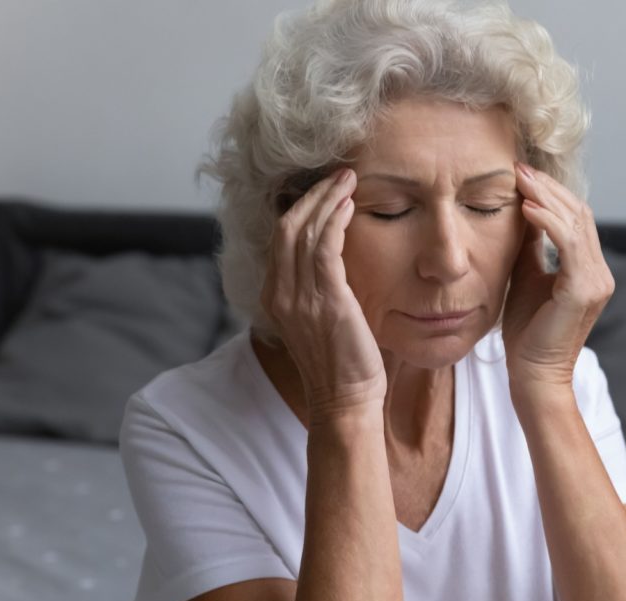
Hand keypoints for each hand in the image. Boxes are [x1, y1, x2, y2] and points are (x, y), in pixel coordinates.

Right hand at [260, 167, 386, 417]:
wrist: (345, 401)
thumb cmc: (342, 364)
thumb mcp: (320, 321)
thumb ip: (318, 290)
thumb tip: (335, 261)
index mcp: (275, 298)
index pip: (279, 239)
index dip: (300, 208)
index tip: (324, 190)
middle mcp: (280, 294)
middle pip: (286, 226)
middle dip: (311, 195)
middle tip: (337, 175)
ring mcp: (298, 297)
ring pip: (302, 230)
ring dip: (326, 199)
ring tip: (347, 180)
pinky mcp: (324, 299)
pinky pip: (323, 246)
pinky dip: (335, 220)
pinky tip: (350, 206)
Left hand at [501, 161, 614, 391]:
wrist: (532, 374)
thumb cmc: (527, 332)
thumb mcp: (526, 277)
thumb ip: (529, 247)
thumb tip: (521, 211)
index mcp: (588, 269)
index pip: (575, 219)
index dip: (550, 193)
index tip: (520, 174)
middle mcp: (599, 272)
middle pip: (579, 214)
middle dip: (547, 188)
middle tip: (518, 167)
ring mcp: (596, 281)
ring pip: (575, 224)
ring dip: (545, 198)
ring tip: (519, 179)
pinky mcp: (584, 290)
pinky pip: (568, 245)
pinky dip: (546, 222)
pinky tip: (525, 208)